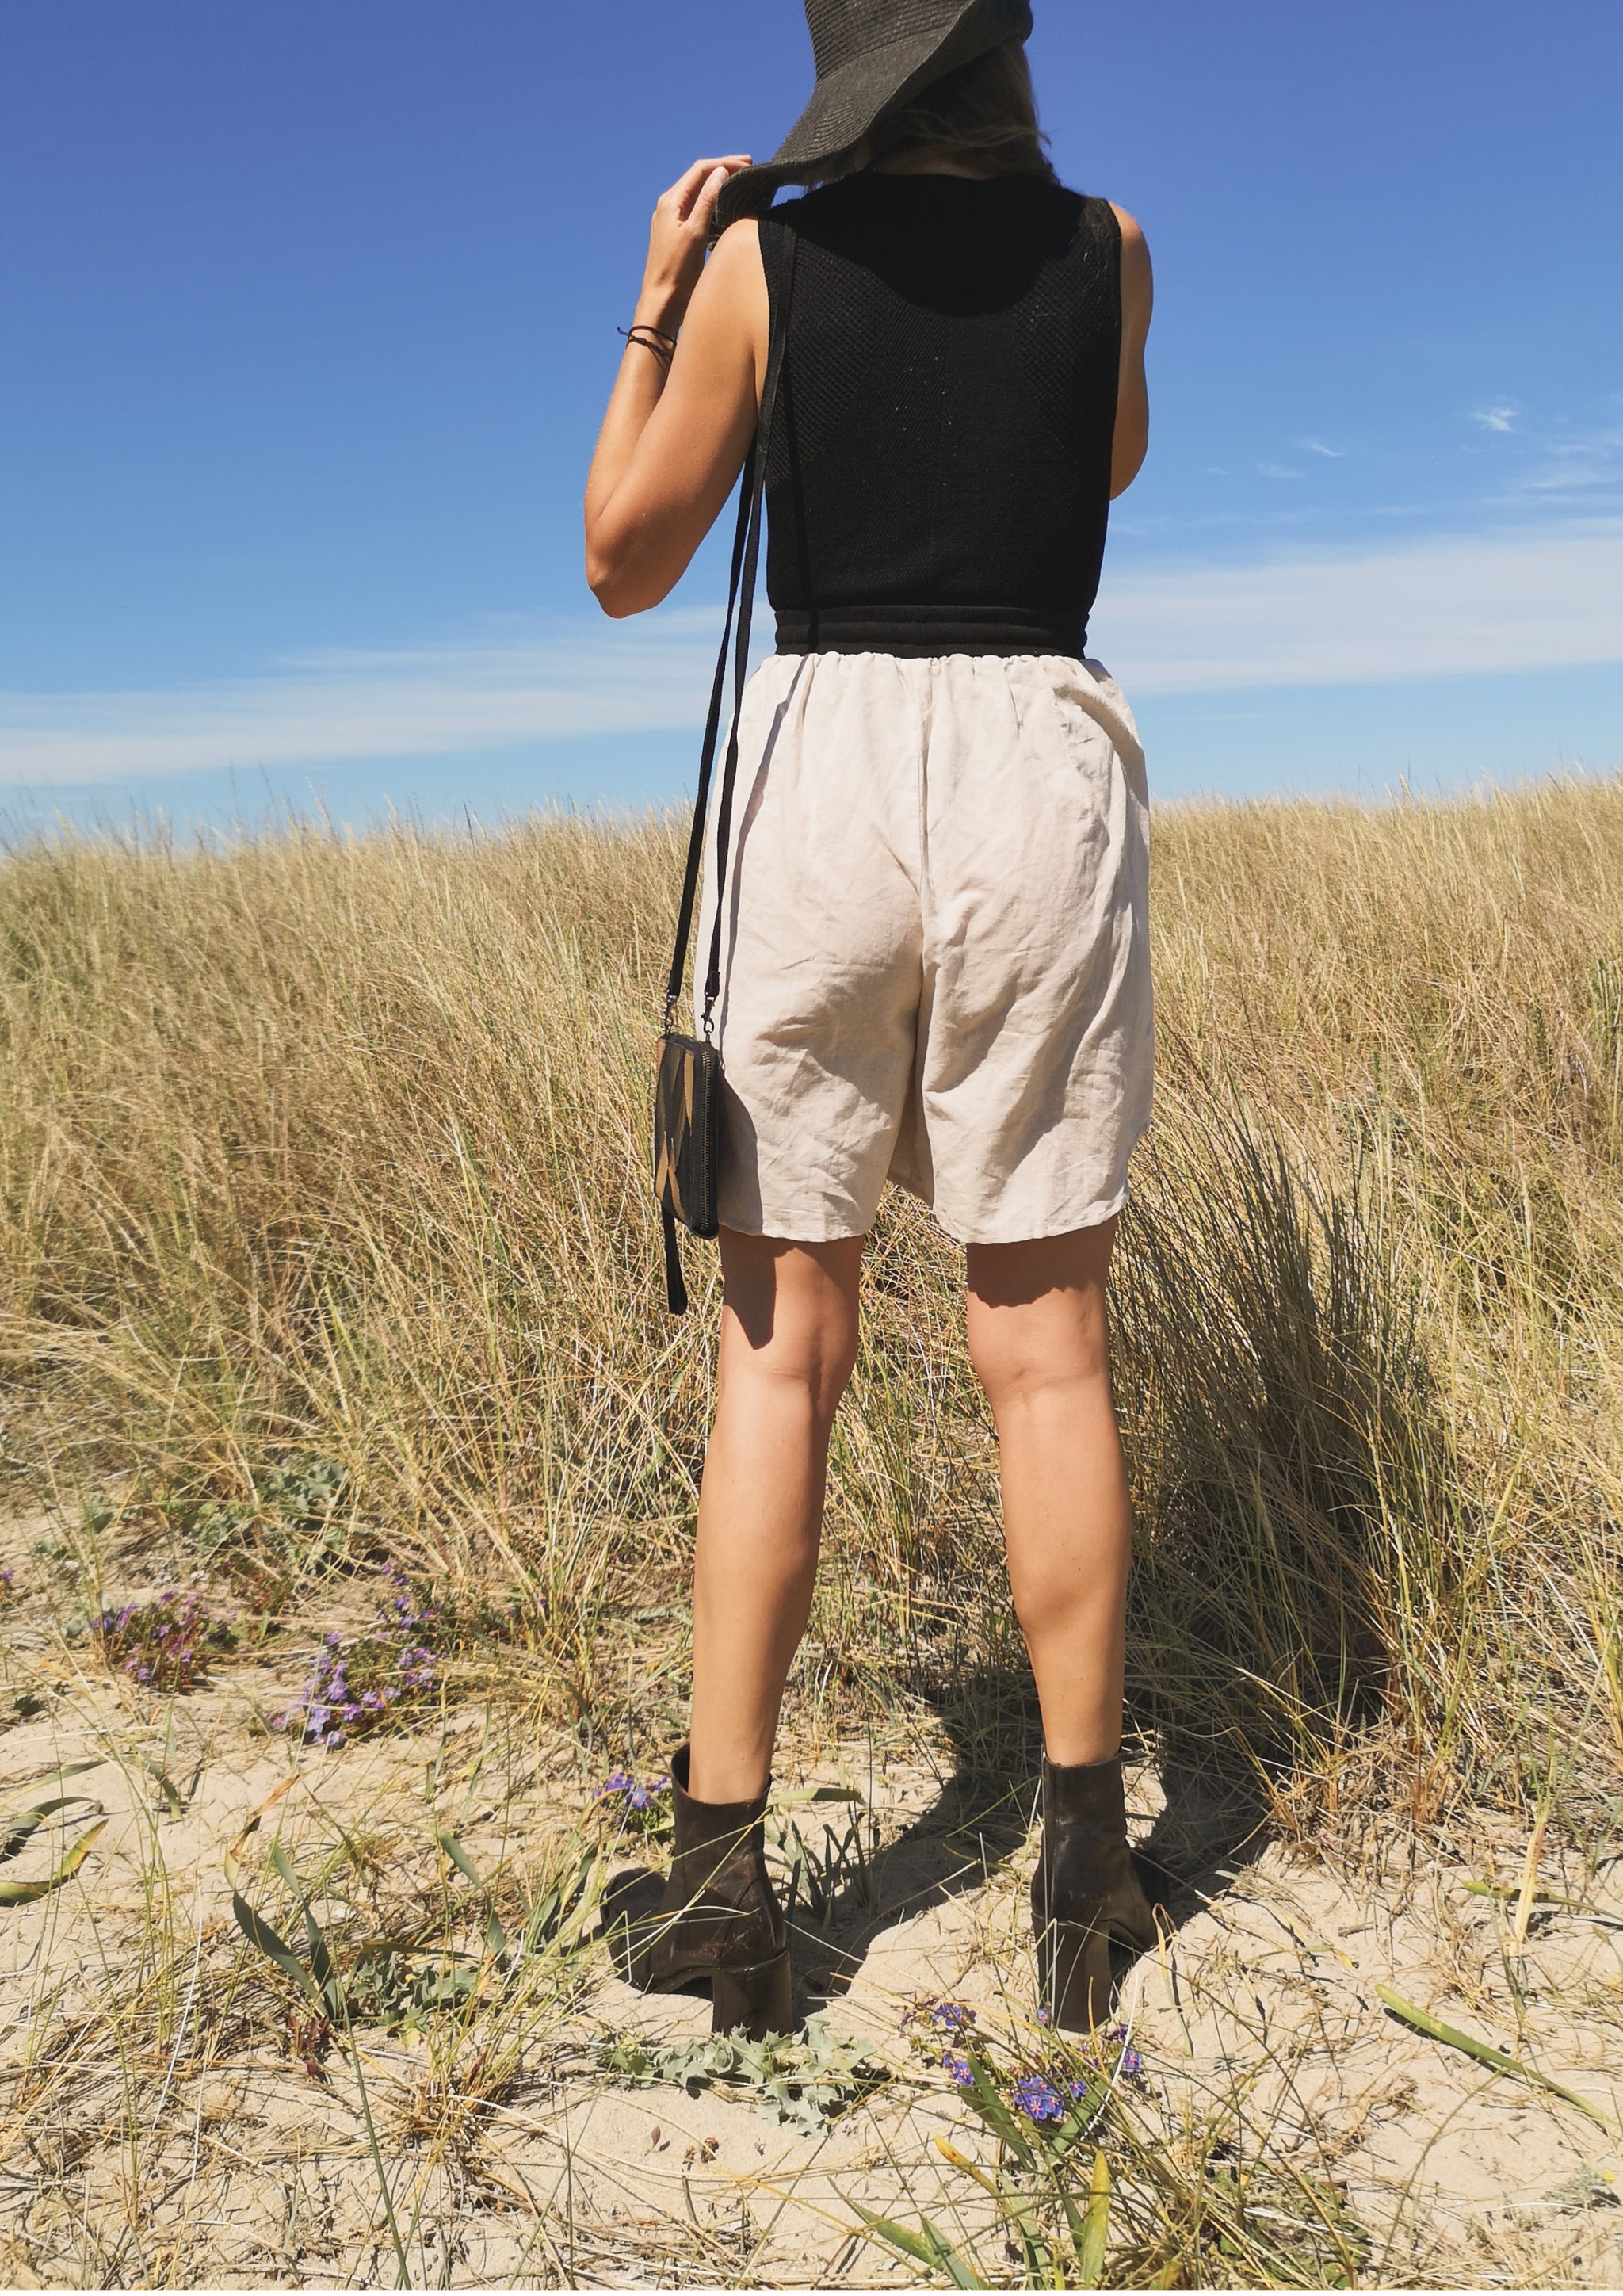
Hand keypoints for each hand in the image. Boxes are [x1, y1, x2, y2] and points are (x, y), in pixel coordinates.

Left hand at [635, 155, 751, 335]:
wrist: (661, 302)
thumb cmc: (677, 272)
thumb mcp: (696, 234)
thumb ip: (707, 201)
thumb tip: (720, 173)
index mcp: (671, 202)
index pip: (700, 170)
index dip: (724, 163)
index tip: (748, 163)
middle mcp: (668, 206)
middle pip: (698, 177)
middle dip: (723, 169)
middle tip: (749, 167)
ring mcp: (671, 219)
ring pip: (697, 192)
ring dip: (718, 183)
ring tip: (740, 181)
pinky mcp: (675, 233)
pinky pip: (695, 208)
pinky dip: (712, 200)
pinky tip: (724, 204)